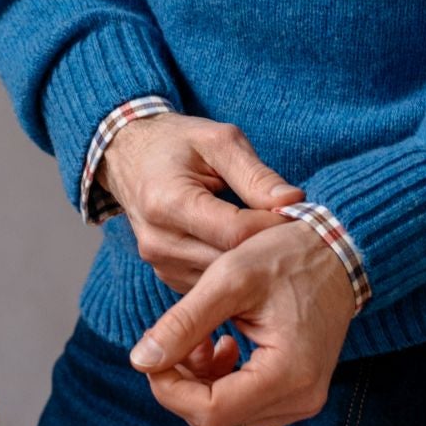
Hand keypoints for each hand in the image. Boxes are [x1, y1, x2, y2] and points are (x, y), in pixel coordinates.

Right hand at [97, 113, 305, 295]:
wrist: (128, 156)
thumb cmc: (176, 143)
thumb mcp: (218, 141)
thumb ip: (255, 174)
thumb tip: (293, 201)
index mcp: (168, 203)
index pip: (235, 232)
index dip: (273, 225)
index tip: (296, 212)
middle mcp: (159, 241)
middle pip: (230, 262)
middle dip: (267, 247)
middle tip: (295, 229)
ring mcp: (160, 262)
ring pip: (223, 279)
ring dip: (252, 263)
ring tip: (273, 238)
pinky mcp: (166, 274)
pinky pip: (212, 283)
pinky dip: (233, 270)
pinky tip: (248, 249)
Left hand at [128, 219, 357, 425]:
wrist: (338, 252)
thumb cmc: (287, 258)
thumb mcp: (229, 279)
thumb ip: (183, 323)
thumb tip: (141, 361)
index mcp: (288, 374)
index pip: (209, 412)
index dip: (169, 390)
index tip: (153, 353)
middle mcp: (301, 399)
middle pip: (215, 425)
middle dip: (182, 389)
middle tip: (175, 344)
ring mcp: (303, 401)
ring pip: (227, 422)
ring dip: (200, 388)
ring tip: (201, 340)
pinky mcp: (297, 394)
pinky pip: (245, 410)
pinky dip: (220, 385)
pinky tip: (220, 346)